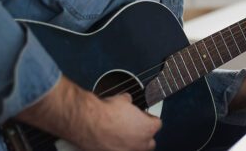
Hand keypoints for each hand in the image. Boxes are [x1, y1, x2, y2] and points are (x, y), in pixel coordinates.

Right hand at [16, 76, 160, 150]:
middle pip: (150, 141)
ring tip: (121, 134)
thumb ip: (128, 102)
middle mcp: (141, 144)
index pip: (157, 123)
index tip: (142, 115)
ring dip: (131, 143)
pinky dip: (117, 147)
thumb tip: (126, 99)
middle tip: (134, 126)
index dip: (148, 117)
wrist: (88, 123)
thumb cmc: (106, 112)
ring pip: (136, 149)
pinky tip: (110, 140)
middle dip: (143, 134)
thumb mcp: (121, 100)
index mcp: (148, 128)